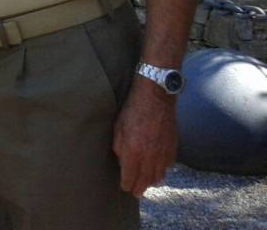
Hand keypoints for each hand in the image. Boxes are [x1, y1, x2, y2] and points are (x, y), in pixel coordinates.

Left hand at [113, 78, 177, 196]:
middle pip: (145, 181)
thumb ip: (119, 148)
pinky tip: (157, 170)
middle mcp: (149, 157)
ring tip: (145, 184)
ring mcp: (163, 154)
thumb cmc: (132, 110)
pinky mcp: (173, 149)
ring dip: (150, 182)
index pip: (130, 178)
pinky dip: (161, 171)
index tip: (124, 188)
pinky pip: (167, 167)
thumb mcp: (118, 128)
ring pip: (158, 176)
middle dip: (139, 188)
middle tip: (135, 192)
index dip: (126, 185)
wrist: (156, 98)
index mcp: (133, 152)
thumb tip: (122, 162)